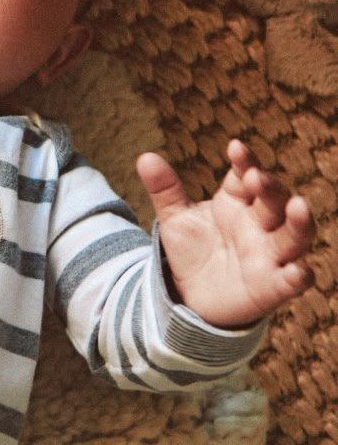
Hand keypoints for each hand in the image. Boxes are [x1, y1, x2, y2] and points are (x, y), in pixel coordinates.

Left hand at [136, 139, 314, 328]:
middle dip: (270, 188)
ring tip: (298, 206)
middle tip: (257, 177)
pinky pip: (292, 280)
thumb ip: (164, 190)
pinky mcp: (273, 286)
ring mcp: (270, 255)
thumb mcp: (174, 219)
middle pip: (274, 201)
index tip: (235, 147)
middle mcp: (259, 224)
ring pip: (294, 236)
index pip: (246, 175)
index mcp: (237, 202)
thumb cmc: (191, 251)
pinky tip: (298, 271)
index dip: (245, 162)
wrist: (190, 296)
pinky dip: (298, 276)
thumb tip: (145, 157)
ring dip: (299, 222)